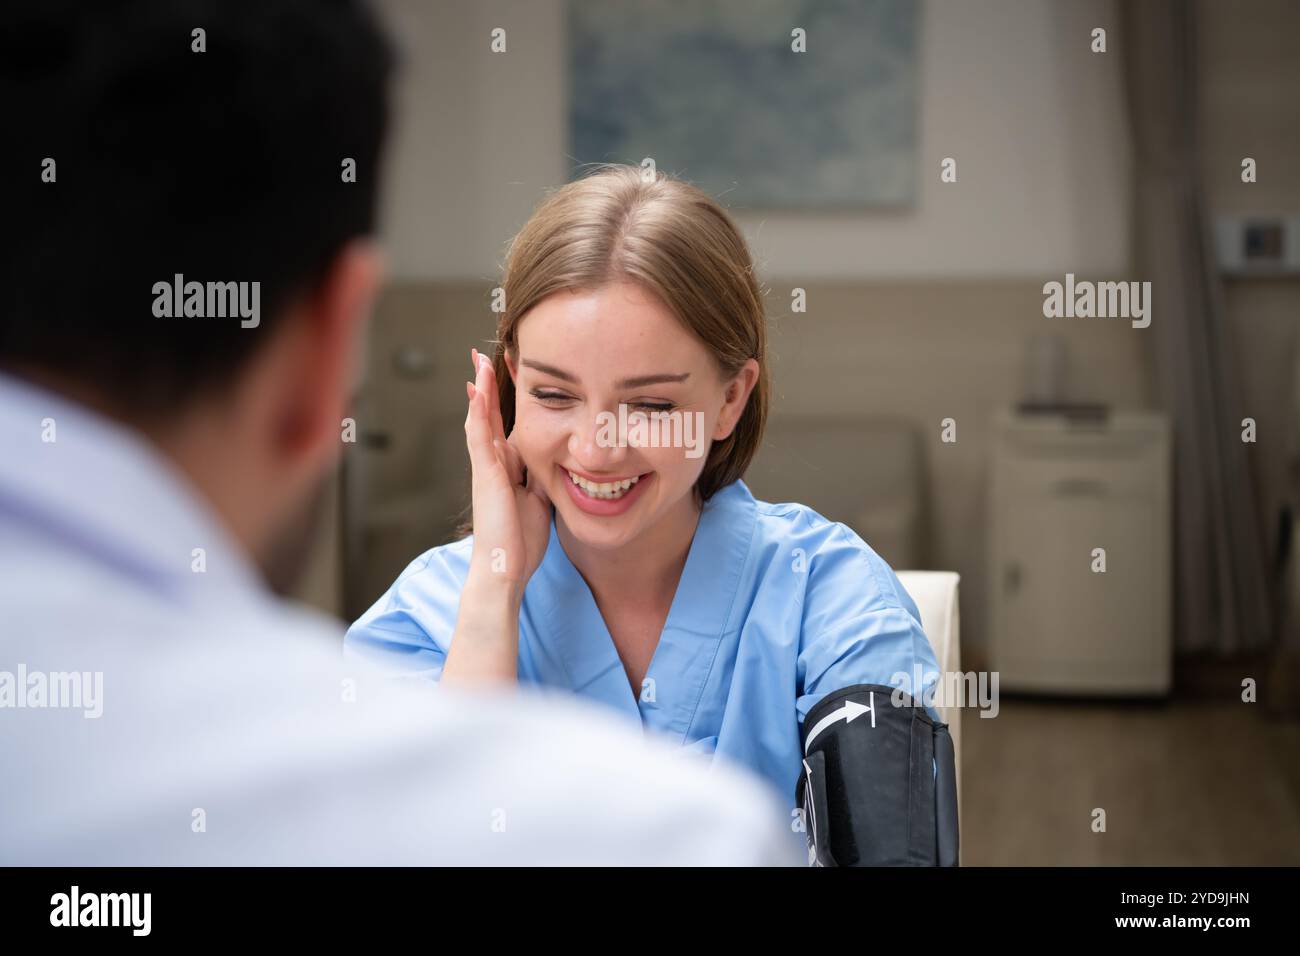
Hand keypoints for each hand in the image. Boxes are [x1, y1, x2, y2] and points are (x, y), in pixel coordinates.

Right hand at [463, 348, 551, 586]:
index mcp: (507, 471)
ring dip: (480, 390)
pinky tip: (476, 388)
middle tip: (483, 359)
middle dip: (487, 390)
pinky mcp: (485, 473)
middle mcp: (493, 465)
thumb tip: (560, 465)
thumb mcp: (540, 502)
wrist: (504, 568)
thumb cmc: (521, 543)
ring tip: (478, 362)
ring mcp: (486, 467)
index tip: (510, 381)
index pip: (505, 428)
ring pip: (480, 420)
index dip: (505, 405)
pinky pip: (478, 434)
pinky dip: (477, 410)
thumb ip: (543, 480)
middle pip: (488, 418)